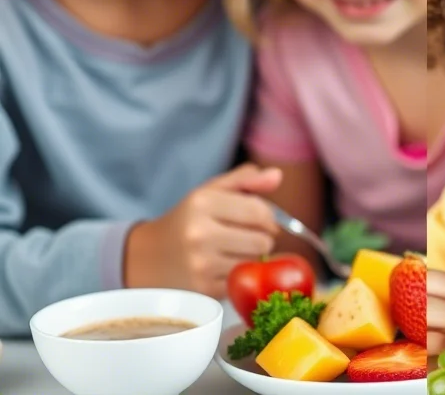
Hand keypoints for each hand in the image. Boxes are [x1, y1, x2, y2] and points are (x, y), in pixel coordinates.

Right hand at [124, 164, 280, 298]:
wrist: (147, 258)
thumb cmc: (187, 220)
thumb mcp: (210, 192)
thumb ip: (245, 180)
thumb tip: (277, 175)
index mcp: (203, 203)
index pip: (260, 212)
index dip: (269, 218)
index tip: (262, 221)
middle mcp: (200, 233)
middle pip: (263, 241)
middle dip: (261, 239)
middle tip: (245, 237)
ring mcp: (201, 264)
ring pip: (255, 262)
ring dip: (252, 258)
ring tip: (233, 252)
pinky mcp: (203, 289)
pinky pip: (242, 282)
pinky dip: (239, 276)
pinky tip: (223, 268)